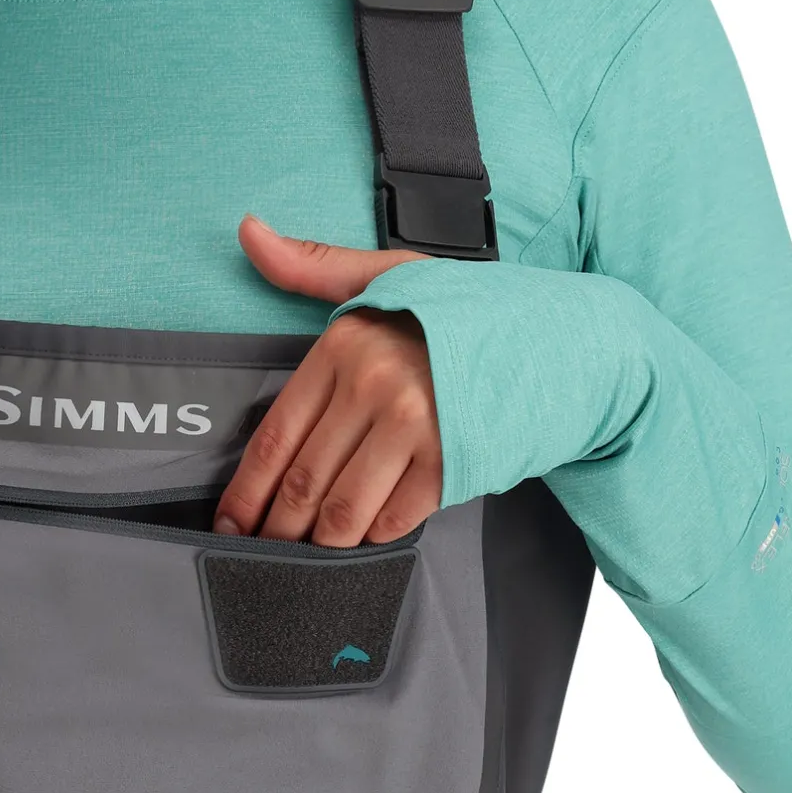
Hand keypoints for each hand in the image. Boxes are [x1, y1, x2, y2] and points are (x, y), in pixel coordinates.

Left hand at [214, 216, 439, 546]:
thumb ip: (312, 267)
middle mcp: (376, 386)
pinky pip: (394, 519)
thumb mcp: (387, 275)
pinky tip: (361, 541)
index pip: (276, 435)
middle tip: (259, 553)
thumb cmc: (468, 311)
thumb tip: (248, 232)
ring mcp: (417, 427)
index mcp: (346, 345)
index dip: (245, 491)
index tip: (228, 523)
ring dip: (317, 545)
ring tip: (302, 560)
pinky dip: (372, 538)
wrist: (563, 338)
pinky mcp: (454, 462)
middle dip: (274, 530)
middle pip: (303, 481)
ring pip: (343, 511)